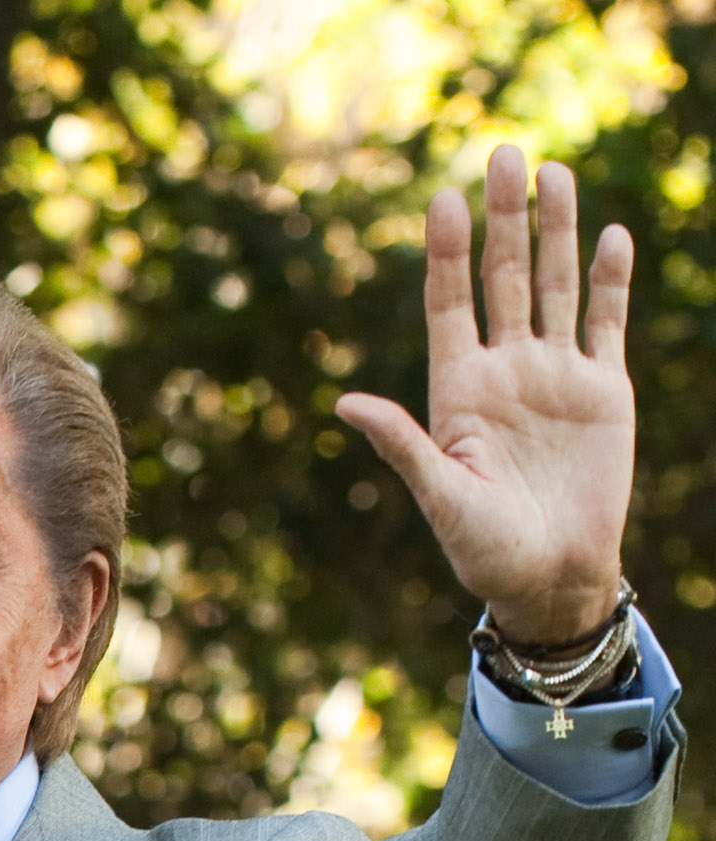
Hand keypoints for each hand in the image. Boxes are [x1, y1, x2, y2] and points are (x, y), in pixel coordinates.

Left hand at [336, 145, 635, 643]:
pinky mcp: (602, 389)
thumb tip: (345, 403)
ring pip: (553, 285)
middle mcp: (504, 370)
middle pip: (503, 277)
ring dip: (556, 231)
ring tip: (554, 172)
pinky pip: (607, 322)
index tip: (445, 198)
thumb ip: (402, 444)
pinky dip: (610, 280)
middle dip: (506, 217)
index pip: (450, 304)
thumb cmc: (485, 547)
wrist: (550, 574)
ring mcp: (554, 374)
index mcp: (458, 390)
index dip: (448, 253)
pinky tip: (608, 236)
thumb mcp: (439, 496)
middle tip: (506, 152)